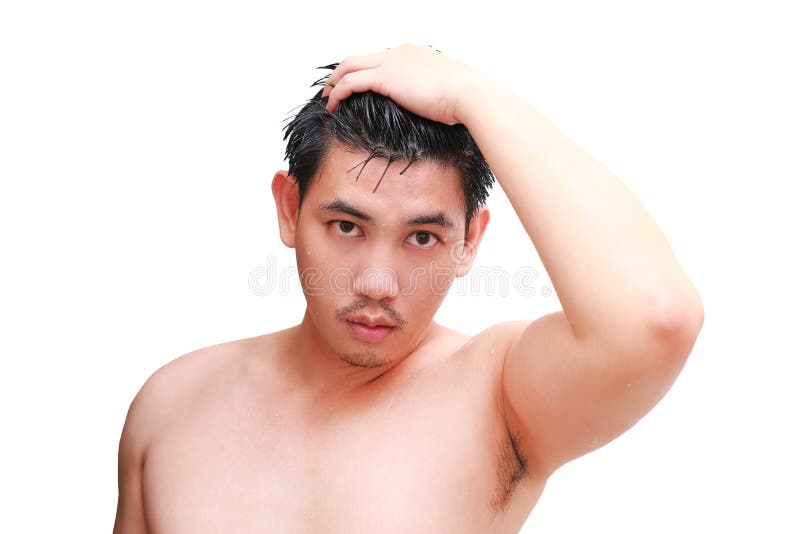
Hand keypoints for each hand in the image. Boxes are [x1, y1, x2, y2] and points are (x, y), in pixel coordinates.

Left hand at [320, 43, 481, 125]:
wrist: (471, 94)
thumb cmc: (467, 99)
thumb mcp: (449, 92)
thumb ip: (435, 94)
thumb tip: (436, 109)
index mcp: (414, 54)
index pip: (380, 58)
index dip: (365, 71)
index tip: (358, 86)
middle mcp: (400, 53)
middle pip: (359, 58)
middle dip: (342, 73)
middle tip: (332, 90)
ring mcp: (391, 62)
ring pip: (349, 66)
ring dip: (334, 83)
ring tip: (327, 100)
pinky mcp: (385, 78)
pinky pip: (351, 82)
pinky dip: (337, 93)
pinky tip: (332, 107)